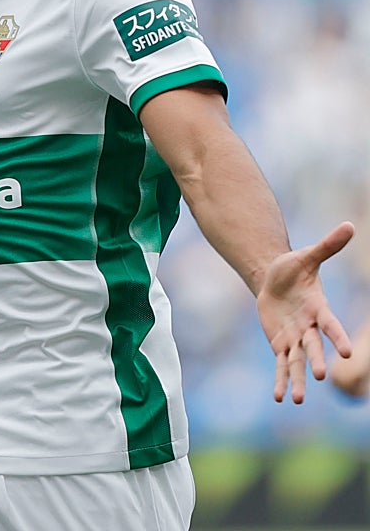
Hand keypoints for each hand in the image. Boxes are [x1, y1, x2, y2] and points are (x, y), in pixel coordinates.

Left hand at [256, 221, 353, 403]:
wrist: (274, 279)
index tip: (345, 353)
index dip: (336, 337)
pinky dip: (281, 379)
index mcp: (318, 308)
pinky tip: (279, 397)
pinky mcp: (281, 343)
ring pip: (297, 361)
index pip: (330, 325)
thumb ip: (327, 246)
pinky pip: (282, 364)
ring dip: (298, 380)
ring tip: (298, 400)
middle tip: (322, 376)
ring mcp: (295, 337)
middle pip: (314, 346)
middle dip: (316, 360)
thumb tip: (350, 225)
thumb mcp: (306, 256)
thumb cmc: (293, 268)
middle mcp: (309, 327)